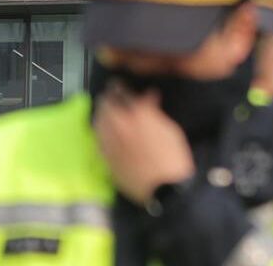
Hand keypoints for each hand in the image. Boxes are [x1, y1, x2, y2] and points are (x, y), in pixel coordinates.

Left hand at [92, 84, 194, 203]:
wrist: (165, 189)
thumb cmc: (174, 157)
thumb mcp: (170, 129)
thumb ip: (154, 112)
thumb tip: (148, 99)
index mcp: (138, 114)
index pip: (123, 92)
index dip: (122, 86)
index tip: (121, 83)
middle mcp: (119, 125)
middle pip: (106, 104)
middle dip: (109, 97)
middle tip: (111, 94)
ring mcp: (110, 142)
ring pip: (98, 121)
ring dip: (102, 113)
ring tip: (105, 110)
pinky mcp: (106, 158)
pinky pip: (98, 139)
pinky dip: (100, 131)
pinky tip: (104, 130)